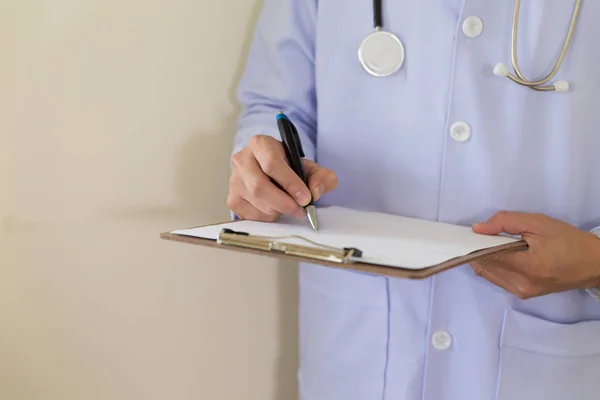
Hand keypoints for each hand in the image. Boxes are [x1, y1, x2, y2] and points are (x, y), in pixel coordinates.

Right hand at [227, 134, 337, 221]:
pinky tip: (275, 209)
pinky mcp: (232, 199)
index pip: (272, 164)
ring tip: (289, 206)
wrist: (271, 172)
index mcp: (260, 144)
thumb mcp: (309, 167)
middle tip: (300, 210)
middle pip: (259, 187)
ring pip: (256, 203)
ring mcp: (234, 180)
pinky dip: (268, 217)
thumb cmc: (290, 168)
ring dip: (278, 210)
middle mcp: (242, 160)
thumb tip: (315, 191)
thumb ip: (321, 176)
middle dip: (284, 203)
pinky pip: (251, 215)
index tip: (305, 198)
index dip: (290, 183)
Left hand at [470, 211, 599, 298]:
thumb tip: (478, 228)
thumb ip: (505, 222)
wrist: (594, 264)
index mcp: (527, 267)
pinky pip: (498, 278)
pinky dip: (495, 265)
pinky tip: (504, 254)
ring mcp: (522, 292)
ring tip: (498, 243)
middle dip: (479, 249)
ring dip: (486, 258)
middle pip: (484, 266)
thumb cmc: (569, 241)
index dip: (474, 244)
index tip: (468, 234)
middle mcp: (521, 285)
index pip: (486, 256)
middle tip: (485, 235)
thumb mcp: (539, 223)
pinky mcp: (524, 294)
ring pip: (488, 273)